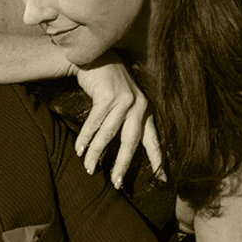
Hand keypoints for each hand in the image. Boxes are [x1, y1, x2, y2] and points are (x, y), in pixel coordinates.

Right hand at [73, 54, 164, 187]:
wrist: (96, 57)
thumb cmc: (108, 83)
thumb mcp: (124, 102)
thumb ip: (127, 121)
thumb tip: (123, 150)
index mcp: (145, 110)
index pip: (153, 139)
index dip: (157, 159)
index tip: (162, 179)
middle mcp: (138, 105)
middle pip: (131, 141)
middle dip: (123, 164)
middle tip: (117, 183)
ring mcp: (124, 99)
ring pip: (109, 134)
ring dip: (97, 153)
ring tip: (89, 169)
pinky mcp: (108, 95)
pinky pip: (95, 122)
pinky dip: (85, 137)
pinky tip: (79, 150)